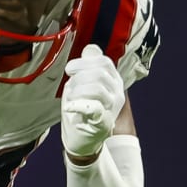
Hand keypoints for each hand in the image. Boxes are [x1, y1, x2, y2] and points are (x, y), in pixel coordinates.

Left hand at [60, 43, 124, 159]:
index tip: (70, 70)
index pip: (103, 62)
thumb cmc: (82, 109)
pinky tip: (70, 107)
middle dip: (78, 78)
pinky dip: (78, 105)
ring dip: (77, 92)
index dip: (84, 62)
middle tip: (70, 88)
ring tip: (71, 99)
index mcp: (113, 80)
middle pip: (99, 74)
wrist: (82, 138)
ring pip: (96, 88)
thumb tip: (91, 48)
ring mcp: (112, 108)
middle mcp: (117, 92)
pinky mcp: (104, 123)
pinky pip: (94, 108)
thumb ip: (89, 66)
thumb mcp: (85, 83)